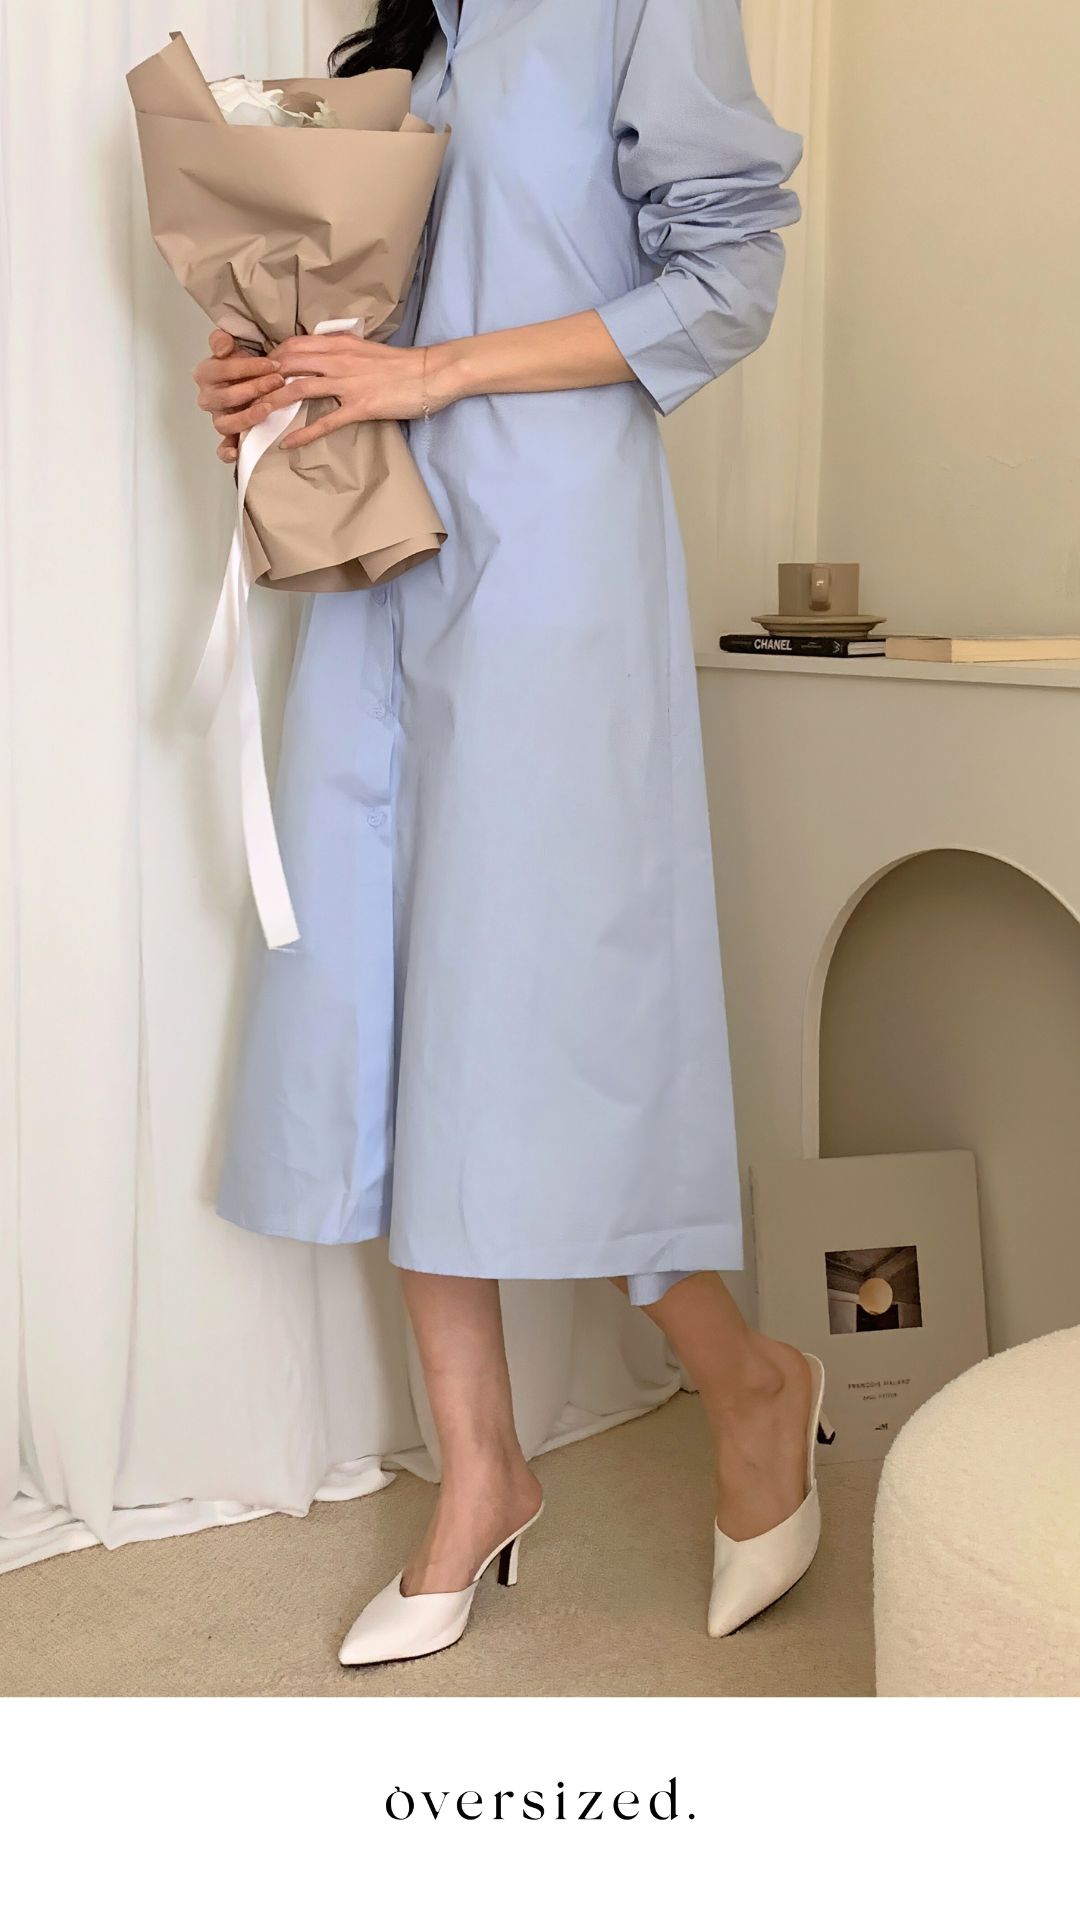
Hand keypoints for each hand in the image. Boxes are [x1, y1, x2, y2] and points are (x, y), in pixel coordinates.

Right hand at [193, 328, 286, 462]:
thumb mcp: (233, 346)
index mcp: (205, 374)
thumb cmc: (243, 364)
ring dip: (247, 417)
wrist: (251, 379)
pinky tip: (237, 453)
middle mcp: (208, 398)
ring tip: (268, 408)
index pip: (224, 369)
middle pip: (228, 397)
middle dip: (255, 388)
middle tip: (278, 381)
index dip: (249, 367)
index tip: (274, 364)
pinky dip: (227, 452)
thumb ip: (222, 341)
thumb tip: (222, 347)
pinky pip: (222, 448)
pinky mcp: (228, 436)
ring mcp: (218, 418)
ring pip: (226, 423)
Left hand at [266, 333, 448, 448]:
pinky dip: (304, 433)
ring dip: (274, 401)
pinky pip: (326, 421)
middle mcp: (339, 359)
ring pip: (300, 388)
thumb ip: (341, 350)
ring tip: (255, 415)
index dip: (269, 357)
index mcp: (339, 343)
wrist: (430, 374)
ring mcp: (348, 383)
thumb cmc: (400, 365)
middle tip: (244, 394)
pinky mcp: (360, 406)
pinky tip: (288, 443)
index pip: (293, 345)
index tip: (256, 371)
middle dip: (262, 378)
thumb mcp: (365, 348)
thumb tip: (320, 353)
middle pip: (288, 364)